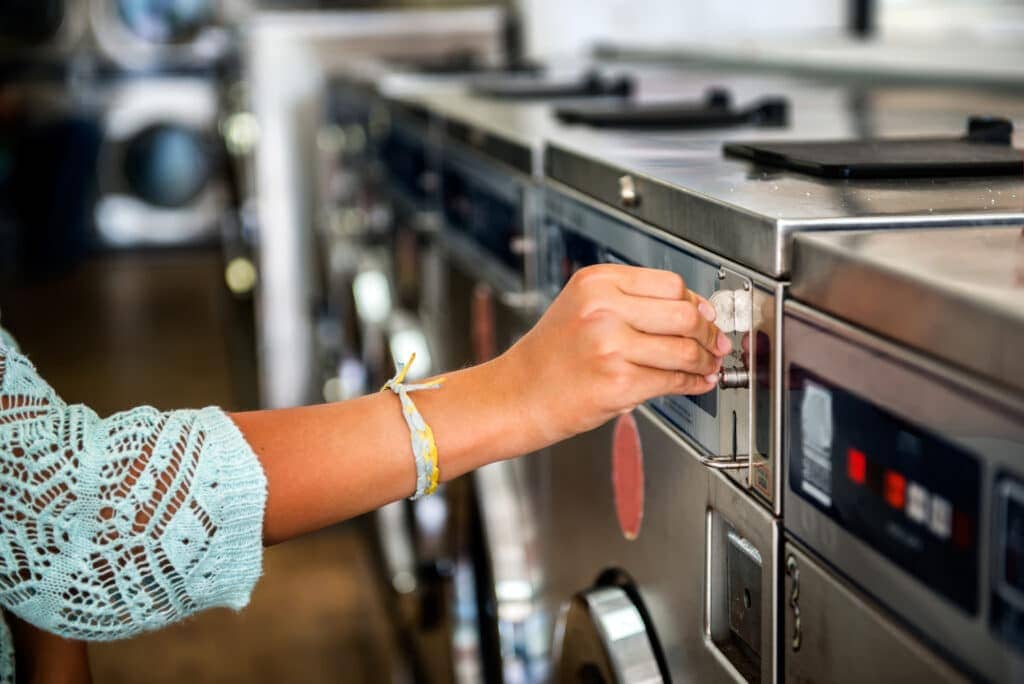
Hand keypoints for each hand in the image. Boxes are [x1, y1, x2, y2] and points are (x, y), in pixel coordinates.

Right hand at [501, 264, 730, 442]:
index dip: (696, 302)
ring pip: (684, 349)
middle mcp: (603, 309)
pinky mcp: (618, 383)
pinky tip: (696, 382)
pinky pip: (672, 380)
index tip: (706, 316)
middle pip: (684, 313)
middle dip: (709, 332)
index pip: (669, 284)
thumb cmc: (552, 356)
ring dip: (706, 360)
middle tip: (716, 343)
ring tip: (708, 365)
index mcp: (597, 282)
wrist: (519, 394)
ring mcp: (611, 346)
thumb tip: (695, 311)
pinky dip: (692, 383)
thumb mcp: (583, 307)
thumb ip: (633, 302)